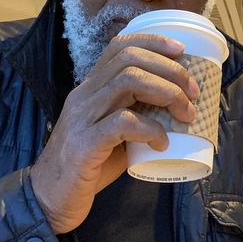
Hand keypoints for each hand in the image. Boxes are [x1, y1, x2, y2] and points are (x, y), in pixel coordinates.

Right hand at [30, 34, 198, 233]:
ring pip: (128, 81)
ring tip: (185, 114)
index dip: (152, 41)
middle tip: (193, 92)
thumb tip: (178, 106)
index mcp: (91, 88)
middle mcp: (84, 95)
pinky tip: (162, 143)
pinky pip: (123, 122)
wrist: (49, 200)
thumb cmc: (89, 165)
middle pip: (130, 59)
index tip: (180, 49)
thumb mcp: (112, 131)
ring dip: (166, 93)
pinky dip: (151, 128)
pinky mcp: (84, 144)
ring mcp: (82, 118)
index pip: (119, 47)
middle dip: (170, 70)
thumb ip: (135, 114)